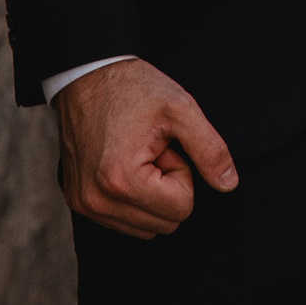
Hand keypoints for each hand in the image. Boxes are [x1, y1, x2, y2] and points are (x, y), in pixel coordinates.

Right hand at [53, 57, 236, 237]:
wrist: (86, 76)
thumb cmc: (133, 88)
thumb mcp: (181, 108)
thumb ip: (210, 150)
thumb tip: (228, 185)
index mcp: (121, 181)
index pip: (181, 209)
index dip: (183, 174)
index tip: (166, 146)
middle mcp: (96, 201)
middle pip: (164, 224)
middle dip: (167, 187)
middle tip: (154, 150)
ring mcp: (83, 205)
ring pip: (144, 228)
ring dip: (150, 195)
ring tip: (139, 155)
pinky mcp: (77, 202)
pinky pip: (121, 221)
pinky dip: (132, 198)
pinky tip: (125, 162)